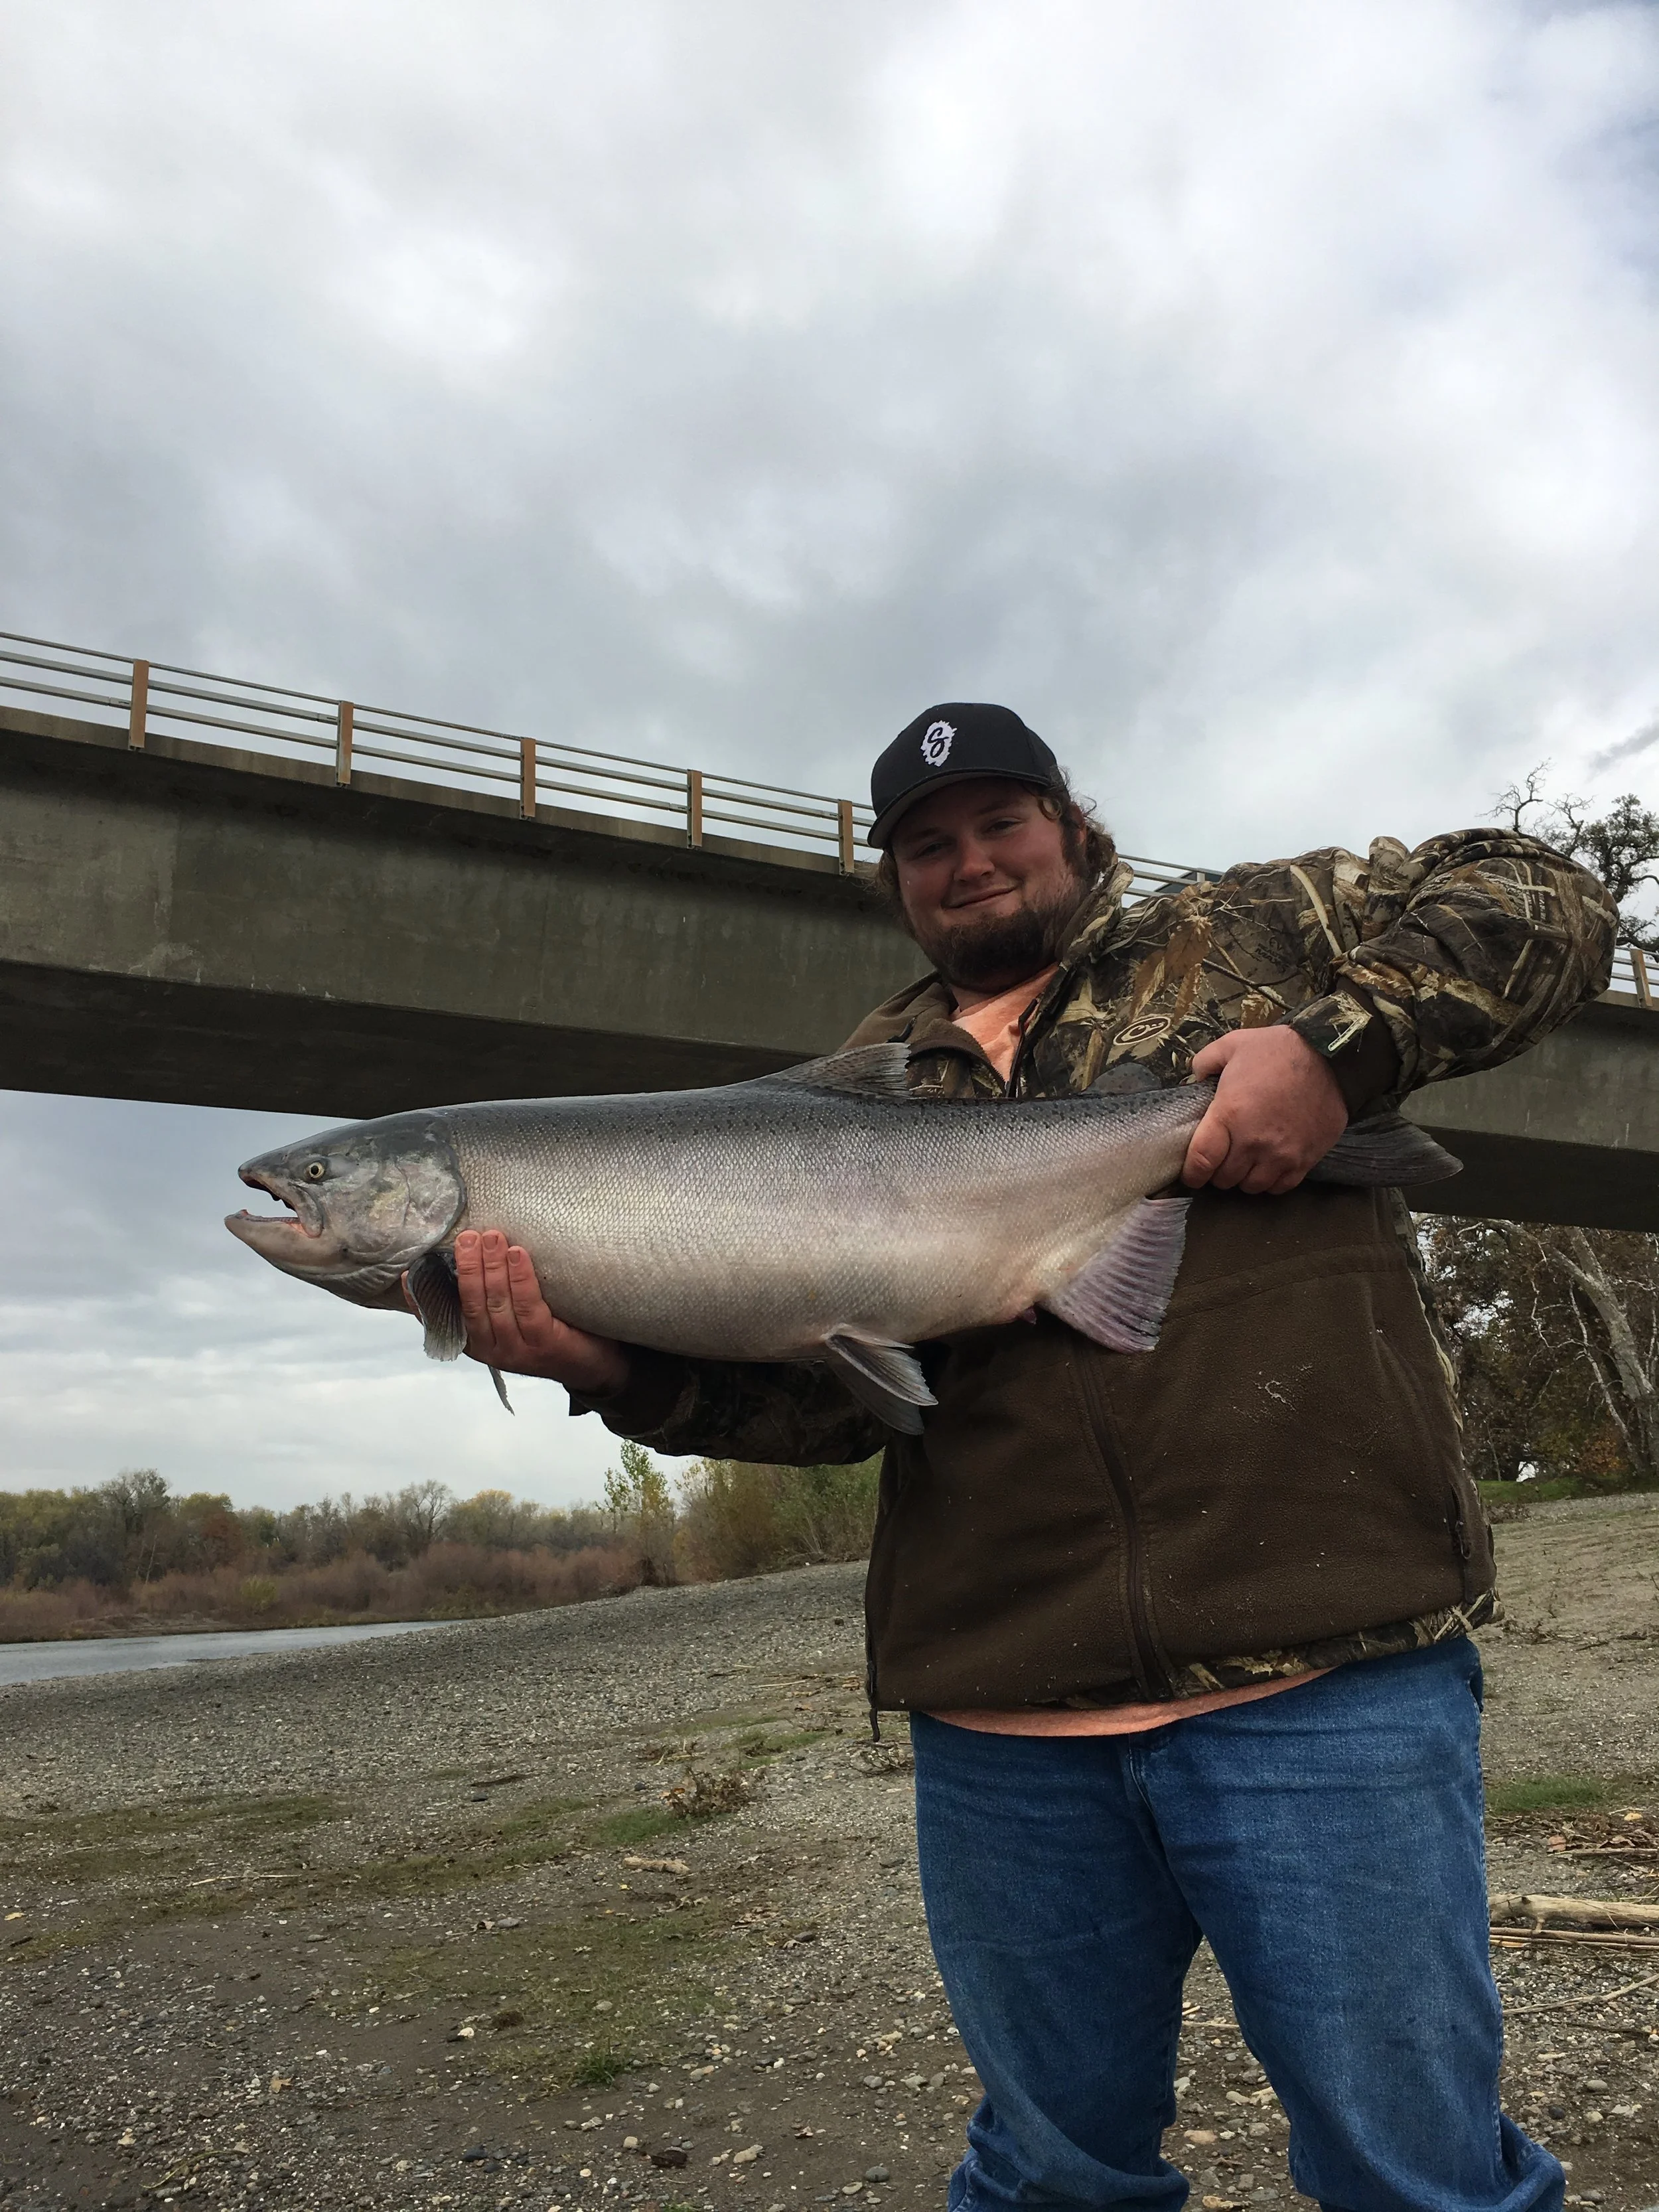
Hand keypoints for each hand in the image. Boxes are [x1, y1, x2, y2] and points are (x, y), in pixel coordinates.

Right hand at [404, 1229, 630, 1395]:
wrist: (597, 1365)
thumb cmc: (551, 1331)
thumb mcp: (514, 1318)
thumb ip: (491, 1297)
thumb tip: (474, 1250)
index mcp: (478, 1343)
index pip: (443, 1320)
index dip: (423, 1299)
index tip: (411, 1273)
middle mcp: (493, 1350)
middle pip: (471, 1304)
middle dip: (466, 1268)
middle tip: (466, 1236)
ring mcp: (518, 1350)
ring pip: (497, 1304)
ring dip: (491, 1267)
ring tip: (491, 1237)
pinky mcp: (544, 1344)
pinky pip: (527, 1306)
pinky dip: (520, 1278)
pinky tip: (517, 1254)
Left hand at [1182, 1027, 1347, 1194]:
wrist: (1330, 1056)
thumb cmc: (1278, 1050)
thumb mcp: (1232, 1044)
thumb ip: (1204, 1062)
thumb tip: (1194, 1079)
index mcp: (1229, 1114)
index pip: (1201, 1161)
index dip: (1192, 1173)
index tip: (1191, 1173)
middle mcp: (1253, 1141)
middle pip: (1224, 1179)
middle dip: (1217, 1171)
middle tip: (1221, 1158)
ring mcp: (1281, 1154)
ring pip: (1251, 1187)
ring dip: (1244, 1178)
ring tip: (1245, 1162)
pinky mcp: (1305, 1160)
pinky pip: (1280, 1187)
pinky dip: (1270, 1181)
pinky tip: (1268, 1166)